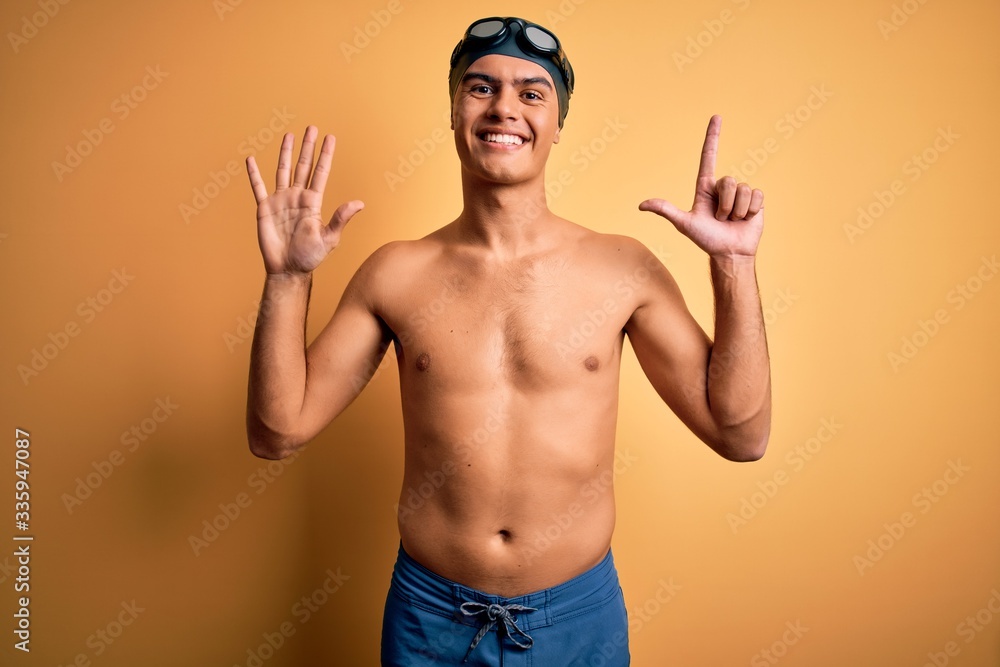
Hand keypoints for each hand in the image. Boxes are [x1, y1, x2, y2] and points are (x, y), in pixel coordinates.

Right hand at [246, 126, 363, 274]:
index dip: (325, 155)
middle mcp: (297, 197)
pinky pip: (258, 187)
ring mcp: (281, 201)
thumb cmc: (310, 257)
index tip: (330, 138)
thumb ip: (340, 219)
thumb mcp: (329, 238)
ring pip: (283, 171)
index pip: (320, 172)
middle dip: (307, 147)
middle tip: (312, 128)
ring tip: (289, 135)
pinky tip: (251, 159)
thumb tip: (359, 203)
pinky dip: (254, 174)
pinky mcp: (264, 208)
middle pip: (303, 166)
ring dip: (285, 153)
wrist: (288, 269)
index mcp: (313, 202)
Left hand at [638, 115, 762, 257]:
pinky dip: (751, 210)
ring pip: (742, 189)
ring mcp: (740, 192)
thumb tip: (642, 205)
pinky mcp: (756, 200)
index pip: (709, 156)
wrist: (729, 253)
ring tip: (732, 220)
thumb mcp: (685, 224)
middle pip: (728, 180)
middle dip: (724, 204)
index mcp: (705, 187)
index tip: (716, 117)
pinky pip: (756, 195)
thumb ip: (666, 211)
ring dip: (737, 210)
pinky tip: (746, 219)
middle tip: (720, 219)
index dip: (712, 136)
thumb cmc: (707, 239)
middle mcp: (723, 187)